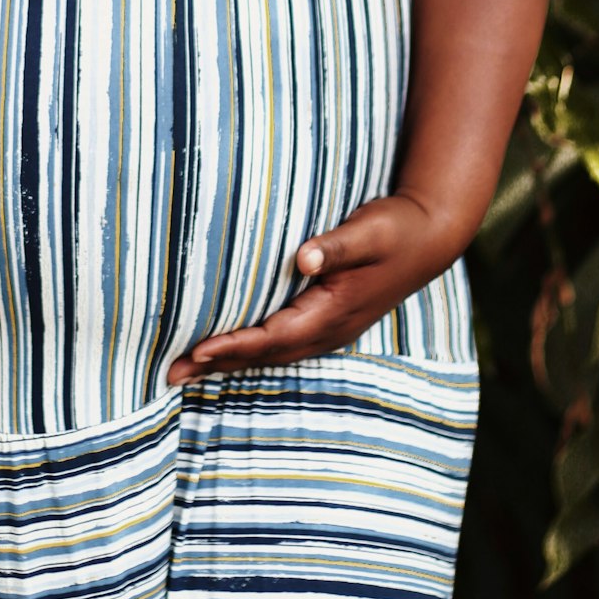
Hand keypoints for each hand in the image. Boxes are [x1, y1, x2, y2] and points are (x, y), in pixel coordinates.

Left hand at [165, 193, 464, 383]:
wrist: (429, 236)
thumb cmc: (395, 227)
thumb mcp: (369, 230)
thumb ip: (336, 245)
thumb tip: (304, 257)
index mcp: (333, 310)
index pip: (274, 335)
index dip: (235, 344)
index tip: (198, 350)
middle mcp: (329, 328)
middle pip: (265, 355)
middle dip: (218, 363)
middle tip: (169, 371)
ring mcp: (330, 329)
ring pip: (272, 355)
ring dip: (229, 362)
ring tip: (186, 368)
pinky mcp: (329, 320)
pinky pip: (282, 345)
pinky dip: (251, 351)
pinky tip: (227, 351)